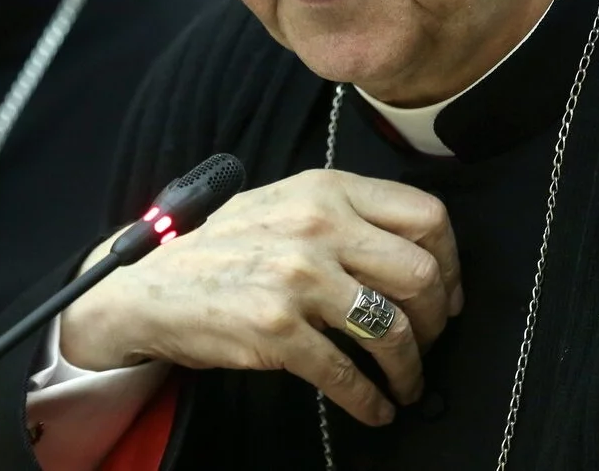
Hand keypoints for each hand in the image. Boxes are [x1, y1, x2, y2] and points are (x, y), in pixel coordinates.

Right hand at [60, 169, 462, 425]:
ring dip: (409, 368)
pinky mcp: (277, 330)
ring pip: (392, 329)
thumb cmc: (224, 248)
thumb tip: (415, 254)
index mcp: (326, 189)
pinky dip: (371, 400)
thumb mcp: (285, 204)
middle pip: (420, 274)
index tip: (447, 292)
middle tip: (430, 342)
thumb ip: (344, 215)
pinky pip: (348, 374)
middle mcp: (317, 226)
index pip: (425, 215)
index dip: (450, 262)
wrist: (149, 286)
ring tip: (406, 383)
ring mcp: (298, 277)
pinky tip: (375, 409)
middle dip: (436, 320)